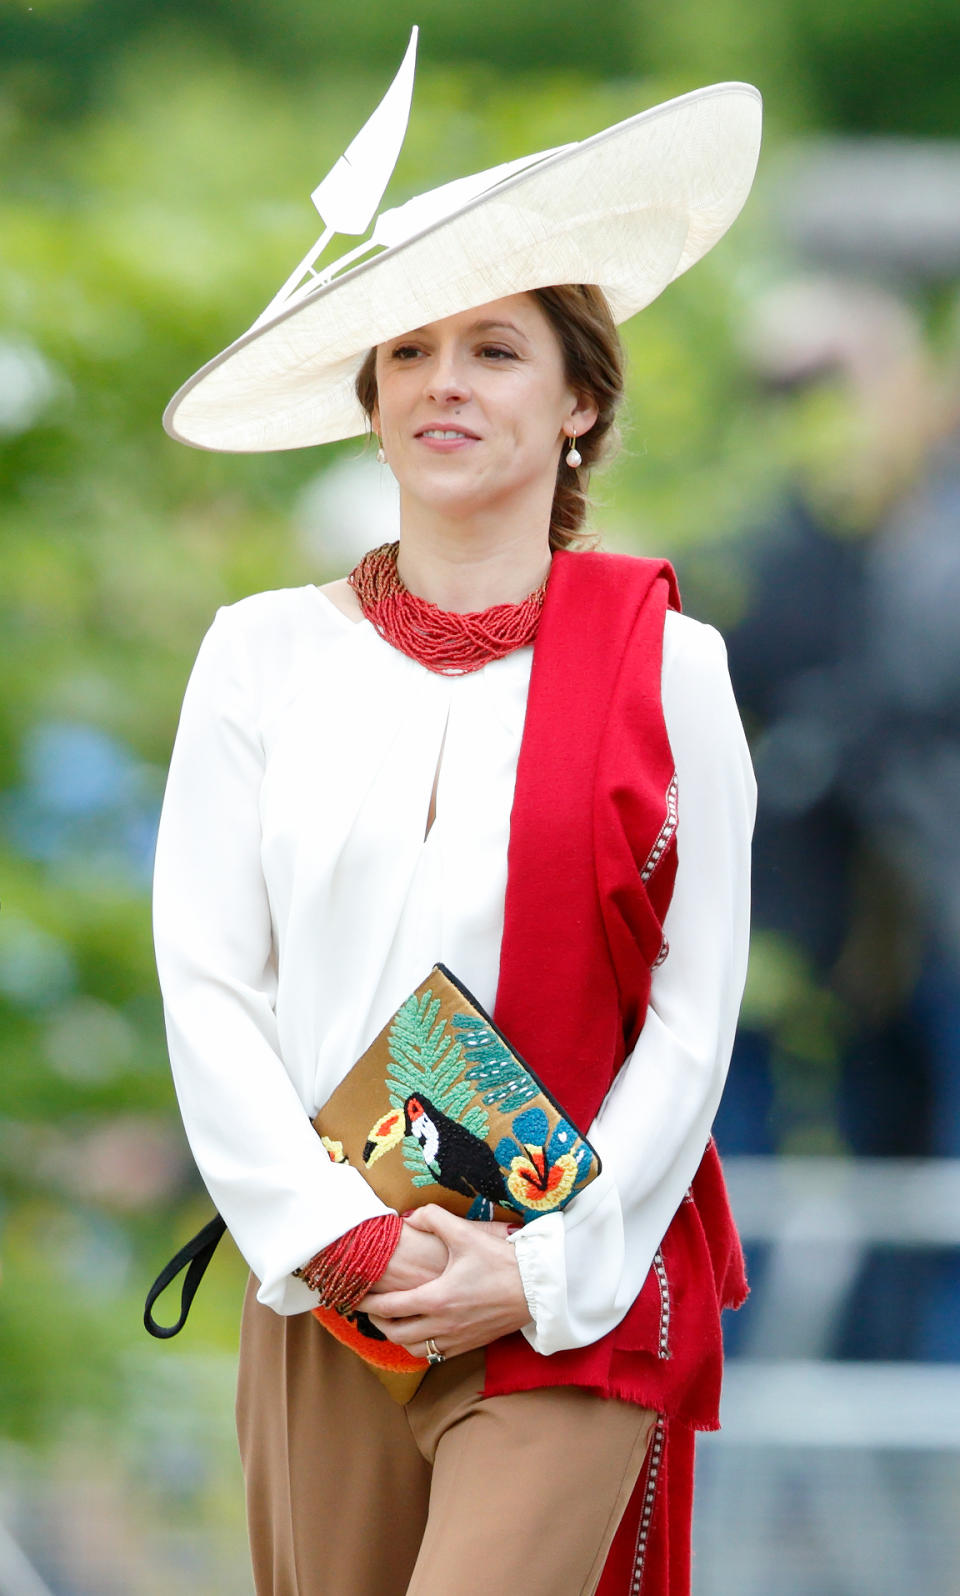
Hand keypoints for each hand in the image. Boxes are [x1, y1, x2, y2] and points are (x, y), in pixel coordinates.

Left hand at [356, 1205, 530, 1360]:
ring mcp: (457, 1339)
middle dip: (377, 1323)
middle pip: (395, 1334)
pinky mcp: (470, 1345)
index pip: (388, 1307)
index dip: (366, 1303)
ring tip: (392, 1321)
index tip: (353, 1297)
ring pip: (414, 1349)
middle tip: (369, 1310)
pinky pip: (435, 1354)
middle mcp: (443, 1325)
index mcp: (436, 1299)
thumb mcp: (465, 1234)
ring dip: (398, 1337)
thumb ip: (433, 1219)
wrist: (536, 1288)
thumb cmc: (501, 1261)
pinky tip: (421, 1331)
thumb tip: (409, 1216)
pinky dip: (421, 1346)